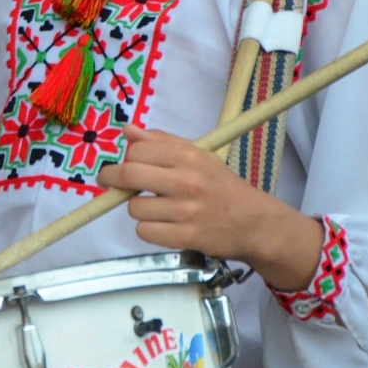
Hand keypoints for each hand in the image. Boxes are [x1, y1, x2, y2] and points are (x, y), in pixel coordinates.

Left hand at [96, 124, 323, 291]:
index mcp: (189, 157)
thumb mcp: (199, 156)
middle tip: (111, 183)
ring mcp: (186, 211)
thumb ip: (162, 142)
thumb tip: (127, 130)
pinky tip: (163, 225)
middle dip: (113, 180)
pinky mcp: (186, 237)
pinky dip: (149, 230)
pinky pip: (144, 232)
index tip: (128, 164)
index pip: (138, 150)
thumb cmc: (222, 186)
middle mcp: (187, 181)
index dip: (129, 157)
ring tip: (156, 208)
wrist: (255, 223)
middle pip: (129, 175)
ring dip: (139, 209)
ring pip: (134, 208)